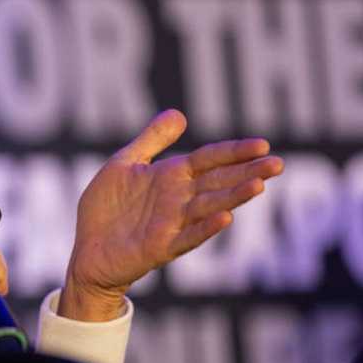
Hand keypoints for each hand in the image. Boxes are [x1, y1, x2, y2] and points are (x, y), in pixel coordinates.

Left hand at [61, 109, 283, 320]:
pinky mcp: (160, 247)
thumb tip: (180, 114)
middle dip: (247, 173)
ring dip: (233, 197)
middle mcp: (177, 199)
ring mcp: (172, 224)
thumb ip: (152, 140)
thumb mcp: (125, 164)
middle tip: (277, 164)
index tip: (263, 145)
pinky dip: (205, 228)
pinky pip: (186, 238)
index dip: (234, 152)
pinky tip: (224, 218)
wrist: (86, 248)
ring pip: (208, 207)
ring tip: (258, 185)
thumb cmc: (107, 207)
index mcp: (171, 177)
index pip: (209, 160)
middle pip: (217, 182)